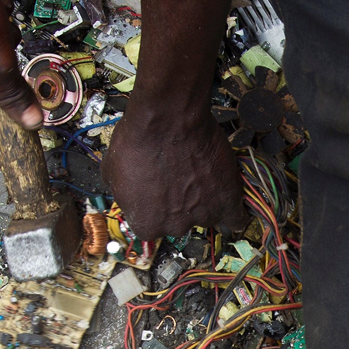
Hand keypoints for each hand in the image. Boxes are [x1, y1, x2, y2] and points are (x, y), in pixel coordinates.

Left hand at [103, 106, 246, 238]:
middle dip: (177, 204)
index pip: (149, 225)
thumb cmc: (139, 141)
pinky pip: (236, 217)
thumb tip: (124, 189)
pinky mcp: (227, 201)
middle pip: (178, 223)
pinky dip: (234, 212)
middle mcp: (175, 227)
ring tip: (199, 178)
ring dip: (203, 201)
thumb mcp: (111, 170)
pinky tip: (228, 202)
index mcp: (145, 225)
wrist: (168, 121)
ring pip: (205, 216)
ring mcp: (204, 215)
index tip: (155, 194)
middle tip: (176, 179)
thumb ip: (121, 190)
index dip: (152, 206)